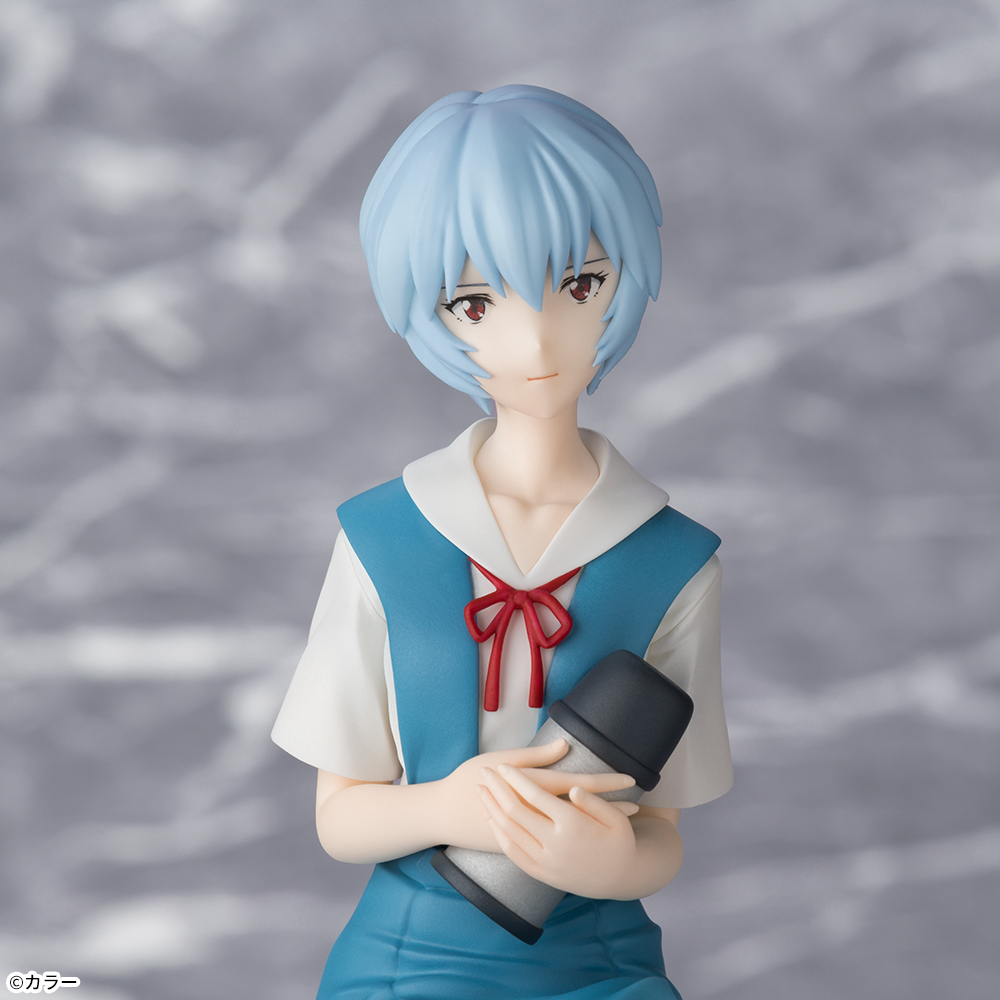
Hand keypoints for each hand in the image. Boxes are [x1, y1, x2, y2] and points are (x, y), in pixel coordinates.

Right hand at [436, 740, 635, 852]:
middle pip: (581, 809)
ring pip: (572, 827)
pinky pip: (557, 840)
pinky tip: (587, 836)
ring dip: (598, 823)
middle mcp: (535, 813)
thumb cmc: (471, 777)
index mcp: (532, 788)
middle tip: (638, 805)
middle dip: (610, 807)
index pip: (578, 785)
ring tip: (622, 822)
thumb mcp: (503, 759)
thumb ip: (536, 756)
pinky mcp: (522, 844)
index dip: (605, 782)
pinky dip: (575, 837)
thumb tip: (565, 746)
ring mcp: (529, 832)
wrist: (443, 812)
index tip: (630, 778)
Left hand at [478, 762, 640, 897]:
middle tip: (484, 772)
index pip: (536, 795)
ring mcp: (548, 862)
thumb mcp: (617, 818)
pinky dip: (500, 834)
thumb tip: (573, 787)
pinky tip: (492, 819)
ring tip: (481, 791)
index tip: (504, 765)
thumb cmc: (621, 842)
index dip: (517, 778)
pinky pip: (514, 854)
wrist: (621, 879)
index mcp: (574, 825)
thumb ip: (593, 801)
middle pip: (516, 811)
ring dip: (491, 809)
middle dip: (497, 789)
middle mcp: (556, 844)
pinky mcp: (543, 875)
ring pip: (510, 832)